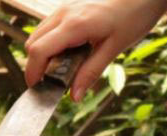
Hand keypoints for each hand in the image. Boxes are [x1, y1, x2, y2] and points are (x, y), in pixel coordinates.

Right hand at [24, 0, 166, 99]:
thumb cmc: (134, 17)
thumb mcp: (114, 49)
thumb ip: (91, 72)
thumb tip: (74, 96)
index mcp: (74, 25)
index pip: (39, 51)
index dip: (33, 72)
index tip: (38, 88)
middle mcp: (64, 14)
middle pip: (32, 43)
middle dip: (35, 66)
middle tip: (50, 82)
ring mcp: (64, 8)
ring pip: (37, 35)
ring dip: (42, 54)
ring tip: (60, 69)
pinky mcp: (67, 8)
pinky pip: (48, 28)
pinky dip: (49, 43)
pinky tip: (67, 53)